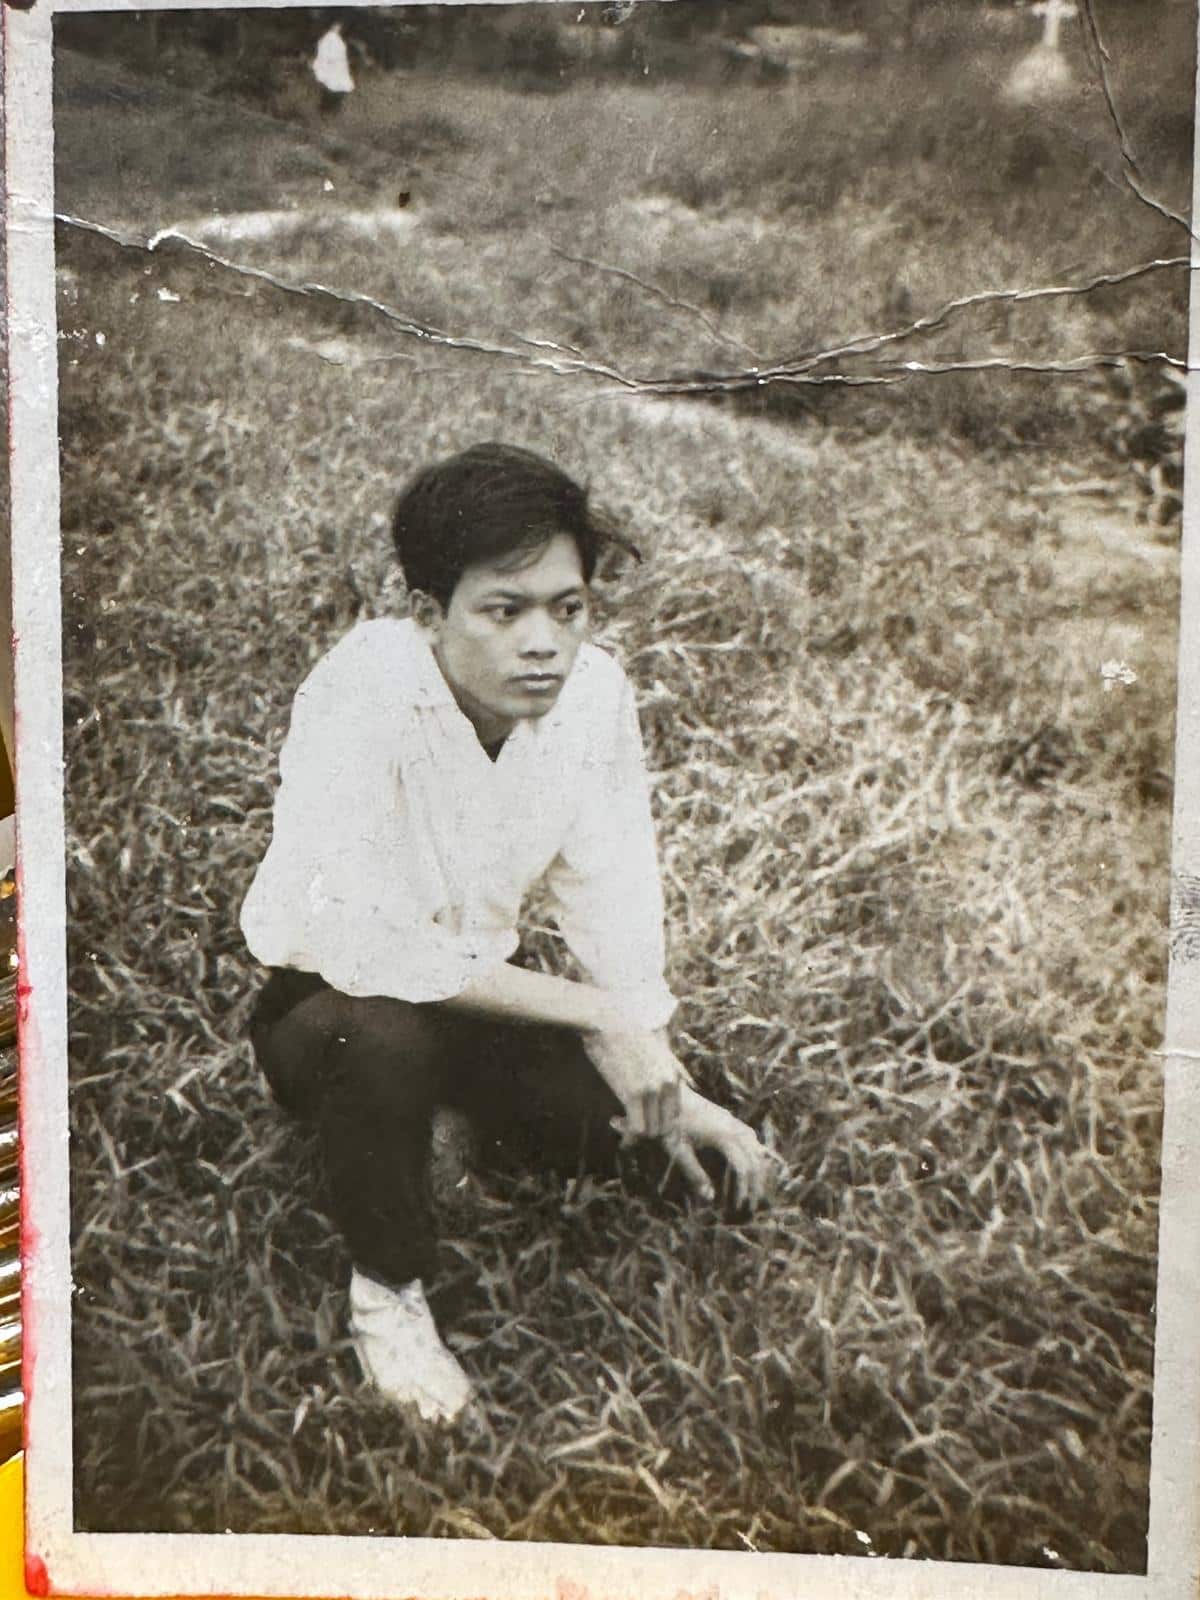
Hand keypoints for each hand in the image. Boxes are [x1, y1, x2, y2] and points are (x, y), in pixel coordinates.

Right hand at [583, 1027, 688, 1137]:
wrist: (606, 1023)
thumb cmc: (626, 1034)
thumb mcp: (657, 1048)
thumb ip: (671, 1067)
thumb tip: (687, 1081)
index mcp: (674, 1075)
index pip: (675, 1114)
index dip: (659, 1121)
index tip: (641, 1118)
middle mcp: (667, 1084)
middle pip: (665, 1125)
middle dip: (648, 1130)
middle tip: (629, 1124)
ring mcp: (651, 1090)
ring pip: (651, 1130)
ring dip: (635, 1132)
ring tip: (620, 1122)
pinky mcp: (632, 1093)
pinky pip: (635, 1127)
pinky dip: (625, 1131)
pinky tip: (613, 1120)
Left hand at [663, 1090, 778, 1211]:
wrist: (667, 1094)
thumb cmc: (670, 1122)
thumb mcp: (679, 1151)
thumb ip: (695, 1175)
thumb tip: (710, 1198)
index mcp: (724, 1137)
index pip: (744, 1168)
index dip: (744, 1189)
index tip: (739, 1206)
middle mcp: (734, 1128)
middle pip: (756, 1160)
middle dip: (756, 1184)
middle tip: (751, 1204)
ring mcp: (733, 1121)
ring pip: (757, 1147)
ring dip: (758, 1169)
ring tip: (753, 1188)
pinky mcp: (729, 1118)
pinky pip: (750, 1137)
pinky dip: (754, 1154)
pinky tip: (749, 1163)